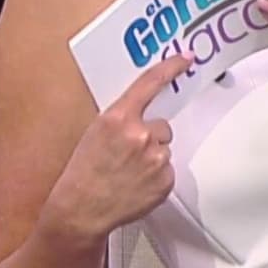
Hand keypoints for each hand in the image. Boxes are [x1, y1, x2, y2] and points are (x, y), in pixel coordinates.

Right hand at [44, 52, 192, 243]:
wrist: (82, 209)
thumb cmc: (83, 173)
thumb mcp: (95, 132)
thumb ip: (121, 118)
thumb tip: (140, 113)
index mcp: (118, 117)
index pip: (150, 83)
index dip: (171, 67)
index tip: (185, 59)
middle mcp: (140, 134)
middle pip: (161, 125)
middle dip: (149, 136)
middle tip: (128, 153)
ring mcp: (155, 158)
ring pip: (164, 148)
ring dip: (152, 157)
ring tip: (130, 172)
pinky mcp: (165, 180)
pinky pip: (167, 170)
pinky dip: (156, 176)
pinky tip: (137, 183)